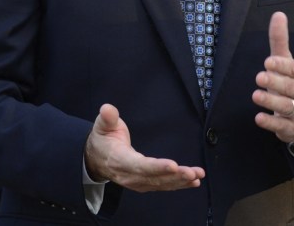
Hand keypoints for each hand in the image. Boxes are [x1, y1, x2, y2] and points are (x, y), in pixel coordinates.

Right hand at [84, 103, 204, 191]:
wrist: (96, 159)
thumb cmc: (103, 139)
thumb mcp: (102, 126)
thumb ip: (107, 118)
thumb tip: (107, 108)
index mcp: (119, 160)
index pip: (139, 166)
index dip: (156, 167)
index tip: (173, 165)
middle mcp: (129, 175)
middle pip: (154, 177)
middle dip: (174, 176)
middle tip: (192, 173)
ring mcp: (137, 182)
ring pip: (161, 184)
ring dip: (180, 181)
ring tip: (197, 176)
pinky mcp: (145, 183)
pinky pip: (162, 186)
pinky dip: (178, 185)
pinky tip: (193, 182)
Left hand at [252, 12, 293, 142]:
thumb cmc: (290, 82)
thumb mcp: (285, 61)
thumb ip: (280, 40)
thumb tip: (278, 14)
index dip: (283, 65)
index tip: (268, 61)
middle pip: (290, 87)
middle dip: (275, 82)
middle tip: (259, 76)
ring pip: (286, 106)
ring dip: (271, 101)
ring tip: (256, 95)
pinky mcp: (291, 128)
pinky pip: (282, 126)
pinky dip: (271, 123)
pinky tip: (258, 118)